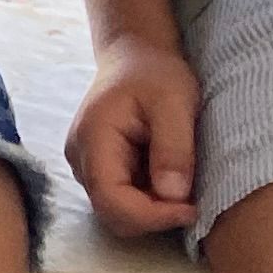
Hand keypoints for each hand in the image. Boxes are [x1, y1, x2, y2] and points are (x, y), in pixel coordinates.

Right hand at [68, 31, 201, 239]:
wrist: (136, 56)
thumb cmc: (155, 73)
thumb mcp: (175, 103)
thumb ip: (173, 148)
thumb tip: (173, 196)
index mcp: (93, 139)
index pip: (111, 200)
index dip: (151, 216)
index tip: (191, 209)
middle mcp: (80, 158)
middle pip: (111, 213)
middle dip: (153, 216)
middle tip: (192, 201)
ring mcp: (86, 165)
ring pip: (116, 211)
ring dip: (151, 209)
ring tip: (181, 185)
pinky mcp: (98, 168)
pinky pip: (120, 199)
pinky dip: (147, 200)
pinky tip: (167, 178)